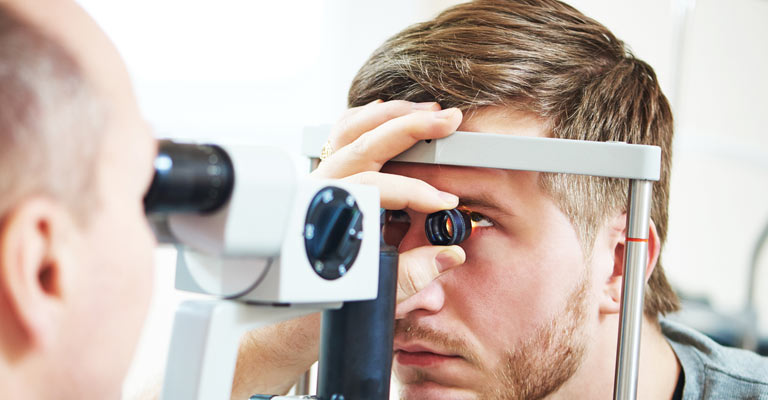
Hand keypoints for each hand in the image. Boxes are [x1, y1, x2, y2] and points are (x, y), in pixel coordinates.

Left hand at [313, 99, 466, 301]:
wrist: (293, 304)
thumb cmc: (326, 299)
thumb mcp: (372, 293)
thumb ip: (411, 275)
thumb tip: (450, 254)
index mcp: (326, 216)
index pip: (374, 188)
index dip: (415, 191)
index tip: (445, 202)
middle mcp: (318, 191)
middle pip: (362, 143)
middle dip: (409, 128)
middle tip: (448, 120)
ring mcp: (319, 179)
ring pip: (350, 131)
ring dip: (392, 117)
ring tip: (428, 112)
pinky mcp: (325, 177)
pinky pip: (343, 136)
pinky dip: (370, 120)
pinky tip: (394, 115)